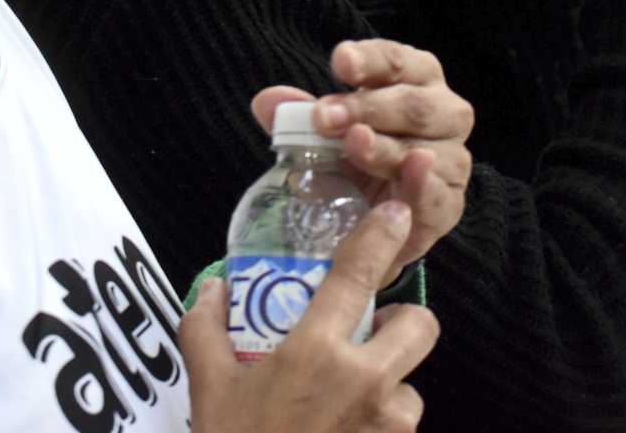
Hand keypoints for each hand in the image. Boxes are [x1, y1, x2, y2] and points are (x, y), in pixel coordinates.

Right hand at [183, 202, 438, 432]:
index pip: (359, 275)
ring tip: (349, 405)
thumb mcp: (208, 388)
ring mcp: (386, 427)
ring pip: (413, 388)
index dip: (381, 236)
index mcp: (316, 352)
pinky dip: (380, 430)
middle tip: (371, 336)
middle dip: (403, 326)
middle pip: (420, 327)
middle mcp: (365, 383)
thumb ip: (206, 328)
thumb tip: (215, 288)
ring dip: (390, 389)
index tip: (396, 214)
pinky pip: (400, 432)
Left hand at [252, 39, 472, 281]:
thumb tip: (267, 101)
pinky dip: (420, 184)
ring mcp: (451, 158)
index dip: (370, 59)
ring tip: (353, 143)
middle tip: (325, 117)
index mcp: (415, 80)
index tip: (340, 62)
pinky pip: (437, 194)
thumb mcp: (325, 133)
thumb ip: (300, 117)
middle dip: (368, 107)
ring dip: (385, 146)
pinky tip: (406, 173)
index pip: (397, 61)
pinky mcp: (449, 203)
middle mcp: (444, 112)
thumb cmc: (356, 156)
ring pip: (423, 147)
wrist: (373, 218)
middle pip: (413, 103)